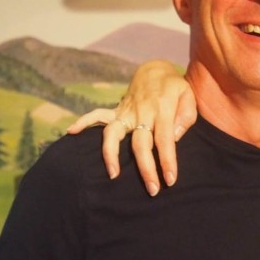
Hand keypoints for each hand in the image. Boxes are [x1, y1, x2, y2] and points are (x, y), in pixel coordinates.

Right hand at [67, 60, 195, 195]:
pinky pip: (96, 115)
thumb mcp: (188, 96)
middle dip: (145, 168)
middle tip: (152, 190)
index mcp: (162, 109)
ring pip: (113, 133)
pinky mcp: (116, 111)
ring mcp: (126, 112)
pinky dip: (83, 122)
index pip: (164, 139)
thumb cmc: (174, 88)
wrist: (155, 69)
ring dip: (111, 154)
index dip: (166, 161)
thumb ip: (185, 117)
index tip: (169, 180)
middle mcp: (141, 112)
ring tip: (112, 175)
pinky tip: (71, 132)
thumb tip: (174, 138)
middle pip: (140, 143)